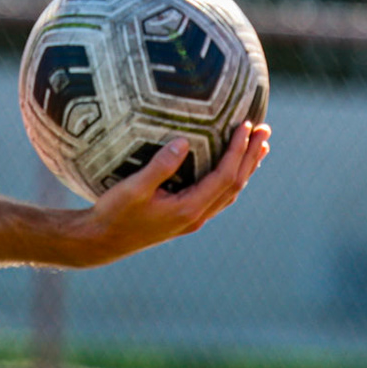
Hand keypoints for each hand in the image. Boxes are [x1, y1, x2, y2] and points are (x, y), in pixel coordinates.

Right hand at [68, 121, 270, 267]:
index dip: (238, 150)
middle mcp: (196, 216)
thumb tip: (184, 141)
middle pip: (235, 184)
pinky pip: (218, 196)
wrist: (102, 241)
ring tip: (258, 146)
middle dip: (251, 156)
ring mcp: (192, 219)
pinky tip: (230, 166)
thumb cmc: (114, 214)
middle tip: (265, 129)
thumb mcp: (133, 188)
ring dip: (246, 167)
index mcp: (188, 209)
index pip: (225, 176)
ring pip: (229, 192)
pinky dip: (231, 177)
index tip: (246, 126)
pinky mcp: (185, 217)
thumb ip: (160, 166)